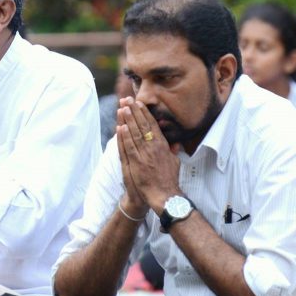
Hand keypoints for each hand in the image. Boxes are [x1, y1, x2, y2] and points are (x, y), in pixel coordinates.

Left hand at [116, 97, 181, 212]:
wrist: (164, 195)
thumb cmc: (169, 180)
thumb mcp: (175, 162)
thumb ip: (173, 150)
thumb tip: (175, 142)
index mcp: (162, 146)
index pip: (152, 125)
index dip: (144, 113)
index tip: (138, 103)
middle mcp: (153, 148)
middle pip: (142, 126)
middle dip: (134, 111)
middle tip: (127, 99)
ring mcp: (144, 155)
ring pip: (134, 134)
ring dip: (127, 120)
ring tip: (122, 108)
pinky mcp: (135, 164)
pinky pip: (129, 148)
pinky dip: (124, 137)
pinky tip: (120, 127)